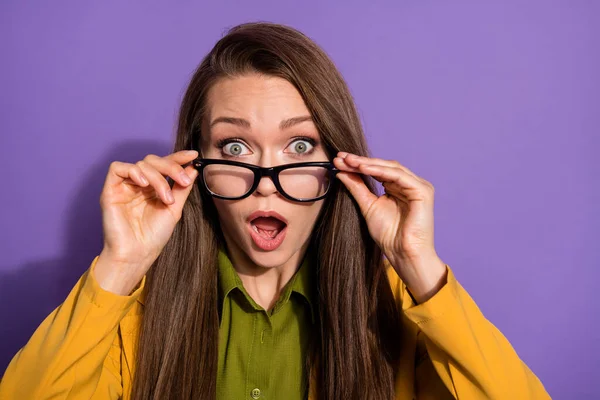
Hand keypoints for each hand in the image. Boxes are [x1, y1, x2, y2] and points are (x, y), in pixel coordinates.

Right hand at [94, 150, 198, 294]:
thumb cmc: (153, 236)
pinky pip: (118, 168)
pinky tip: (144, 185)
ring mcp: (125, 186)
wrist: (138, 253)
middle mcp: (139, 184)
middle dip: (171, 167)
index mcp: (153, 188)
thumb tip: (192, 168)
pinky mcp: (111, 190)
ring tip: (165, 197)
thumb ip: (182, 188)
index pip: (164, 165)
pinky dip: (134, 171)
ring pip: (141, 164)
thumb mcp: (174, 209)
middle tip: (183, 181)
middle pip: (153, 161)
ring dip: (157, 177)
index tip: (193, 155)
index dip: (178, 157)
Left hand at [334, 152, 446, 301]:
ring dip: (368, 163)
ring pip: (391, 168)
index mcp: (399, 187)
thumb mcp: (368, 206)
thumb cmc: (389, 235)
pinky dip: (380, 171)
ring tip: (349, 161)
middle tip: (341, 158)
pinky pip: (399, 176)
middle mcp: (410, 184)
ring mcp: (418, 186)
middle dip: (360, 161)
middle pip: (383, 166)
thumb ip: (357, 187)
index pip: (377, 170)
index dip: (358, 165)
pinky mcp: (422, 191)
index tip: (338, 161)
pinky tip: (364, 168)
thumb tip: (341, 171)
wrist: (402, 253)